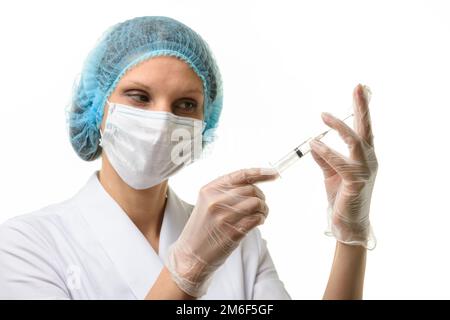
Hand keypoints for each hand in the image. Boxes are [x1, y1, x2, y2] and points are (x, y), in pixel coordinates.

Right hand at [166, 167, 277, 296]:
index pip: (240, 175)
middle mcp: (215, 201)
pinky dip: (261, 219)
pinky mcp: (233, 232)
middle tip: (260, 204)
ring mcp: (224, 217)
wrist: (191, 254)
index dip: (260, 172)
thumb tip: (255, 183)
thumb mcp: (207, 203)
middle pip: (251, 189)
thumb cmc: (202, 228)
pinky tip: (257, 222)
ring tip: (260, 214)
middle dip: (261, 196)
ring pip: (256, 203)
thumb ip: (226, 191)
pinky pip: (257, 219)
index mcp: (209, 189)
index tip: (274, 173)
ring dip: (263, 208)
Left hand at [309, 84, 377, 249]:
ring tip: (324, 116)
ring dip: (339, 128)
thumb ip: (324, 158)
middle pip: (366, 129)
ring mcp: (365, 171)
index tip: (358, 89)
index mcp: (365, 156)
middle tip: (358, 87)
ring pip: (355, 142)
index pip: (364, 128)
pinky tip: (315, 145)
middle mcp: (369, 160)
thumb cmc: (342, 198)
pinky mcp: (356, 182)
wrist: (347, 224)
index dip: (361, 109)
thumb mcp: (331, 174)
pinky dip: (327, 152)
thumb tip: (314, 143)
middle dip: (362, 107)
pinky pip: (341, 162)